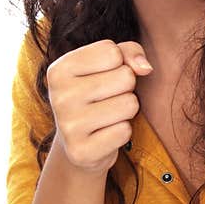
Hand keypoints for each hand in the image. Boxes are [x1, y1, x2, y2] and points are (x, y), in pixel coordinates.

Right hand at [46, 39, 152, 174]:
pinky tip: (105, 134)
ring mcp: (67, 126)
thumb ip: (129, 52)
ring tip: (108, 116)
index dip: (119, 64)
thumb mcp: (108, 65)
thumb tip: (145, 68)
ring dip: (126, 110)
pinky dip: (122, 132)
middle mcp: (58, 96)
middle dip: (126, 88)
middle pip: (125, 77)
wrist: (79, 143)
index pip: (112, 52)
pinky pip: (124, 131)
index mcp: (59, 69)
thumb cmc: (98, 95)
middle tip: (107, 100)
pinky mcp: (81, 151)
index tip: (103, 77)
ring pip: (129, 104)